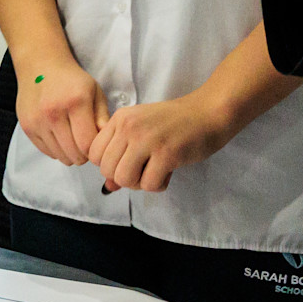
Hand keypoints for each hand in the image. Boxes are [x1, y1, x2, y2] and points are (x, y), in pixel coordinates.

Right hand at [15, 57, 107, 168]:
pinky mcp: (27, 126)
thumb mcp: (94, 91)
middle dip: (83, 155)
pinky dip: (56, 150)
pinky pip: (46, 151)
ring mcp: (37, 121)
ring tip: (74, 141)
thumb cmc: (71, 80)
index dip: (95, 150)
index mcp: (75, 102)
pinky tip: (60, 138)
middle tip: (86, 145)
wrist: (41, 66)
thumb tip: (107, 140)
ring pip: (59, 155)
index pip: (87, 144)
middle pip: (73, 153)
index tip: (97, 145)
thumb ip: (103, 117)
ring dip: (69, 154)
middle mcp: (53, 112)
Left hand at [90, 87, 242, 193]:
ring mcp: (147, 139)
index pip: (94, 154)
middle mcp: (129, 127)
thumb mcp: (142, 131)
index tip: (128, 162)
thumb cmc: (175, 123)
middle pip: (106, 169)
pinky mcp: (167, 154)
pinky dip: (158, 185)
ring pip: (123, 179)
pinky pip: (148, 184)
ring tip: (154, 173)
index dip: (109, 165)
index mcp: (120, 118)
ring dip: (139, 183)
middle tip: (144, 170)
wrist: (208, 112)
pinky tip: (168, 172)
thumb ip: (122, 156)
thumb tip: (108, 188)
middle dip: (124, 178)